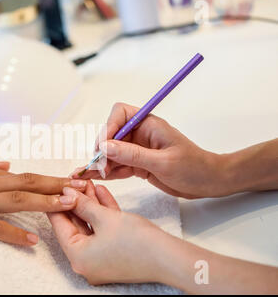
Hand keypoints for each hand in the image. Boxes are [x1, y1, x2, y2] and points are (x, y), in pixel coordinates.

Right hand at [0, 158, 86, 246]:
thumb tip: (6, 163)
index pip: (24, 174)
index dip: (51, 178)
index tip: (72, 181)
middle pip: (27, 183)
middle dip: (58, 185)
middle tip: (83, 188)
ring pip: (16, 200)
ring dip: (45, 202)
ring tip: (69, 205)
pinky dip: (14, 235)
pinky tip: (32, 242)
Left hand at [48, 183, 167, 284]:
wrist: (169, 258)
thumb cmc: (138, 242)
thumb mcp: (105, 218)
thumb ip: (83, 205)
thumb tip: (67, 194)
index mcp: (78, 257)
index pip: (60, 225)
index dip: (57, 203)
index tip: (56, 187)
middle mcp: (86, 262)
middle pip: (75, 225)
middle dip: (77, 201)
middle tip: (75, 182)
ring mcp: (100, 260)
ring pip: (91, 226)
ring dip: (91, 205)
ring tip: (88, 183)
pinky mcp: (113, 255)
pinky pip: (103, 231)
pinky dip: (102, 214)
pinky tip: (101, 193)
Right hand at [72, 102, 229, 198]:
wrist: (209, 182)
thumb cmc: (194, 168)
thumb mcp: (163, 162)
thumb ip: (133, 154)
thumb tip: (105, 147)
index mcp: (148, 124)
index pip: (120, 114)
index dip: (108, 127)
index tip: (103, 146)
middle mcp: (140, 134)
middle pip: (111, 135)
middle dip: (102, 149)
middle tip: (98, 167)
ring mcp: (138, 150)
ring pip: (112, 152)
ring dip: (101, 163)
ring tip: (86, 175)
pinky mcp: (138, 164)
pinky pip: (118, 165)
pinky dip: (108, 172)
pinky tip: (96, 177)